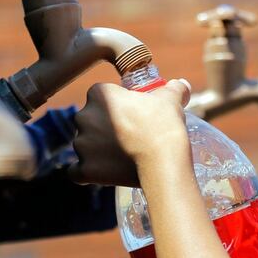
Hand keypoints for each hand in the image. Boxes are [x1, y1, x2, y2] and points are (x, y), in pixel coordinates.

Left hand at [69, 79, 190, 186]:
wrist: (163, 160)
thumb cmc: (164, 125)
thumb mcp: (170, 100)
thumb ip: (172, 88)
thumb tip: (181, 85)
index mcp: (99, 94)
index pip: (101, 96)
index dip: (115, 105)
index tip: (129, 115)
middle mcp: (83, 117)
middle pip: (89, 120)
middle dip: (103, 127)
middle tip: (126, 136)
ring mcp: (81, 145)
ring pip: (84, 145)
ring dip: (97, 150)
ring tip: (121, 156)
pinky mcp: (84, 170)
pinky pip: (77, 172)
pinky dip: (86, 172)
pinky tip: (100, 172)